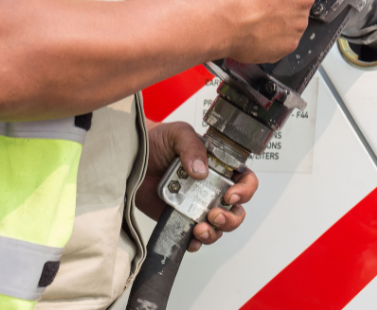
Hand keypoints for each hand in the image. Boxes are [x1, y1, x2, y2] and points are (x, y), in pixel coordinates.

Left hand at [136, 121, 258, 251]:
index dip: (245, 191)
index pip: (245, 180)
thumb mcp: (178, 134)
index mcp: (219, 167)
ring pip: (219, 227)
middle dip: (231, 218)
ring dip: (215, 232)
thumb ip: (192, 146)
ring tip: (200, 228)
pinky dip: (197, 242)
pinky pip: (195, 238)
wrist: (131, 156)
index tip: (231, 195)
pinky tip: (191, 238)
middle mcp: (212, 188)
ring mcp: (198, 205)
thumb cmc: (157, 141)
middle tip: (215, 215)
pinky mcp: (181, 218)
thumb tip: (201, 170)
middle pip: (237, 210)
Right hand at [201, 0, 317, 63]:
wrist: (216, 18)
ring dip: (279, 20)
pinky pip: (283, 41)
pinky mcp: (287, 46)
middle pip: (300, 0)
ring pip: (292, 22)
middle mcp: (303, 0)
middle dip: (284, 0)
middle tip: (261, 0)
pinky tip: (254, 31)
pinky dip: (272, 38)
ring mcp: (296, 25)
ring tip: (255, 17)